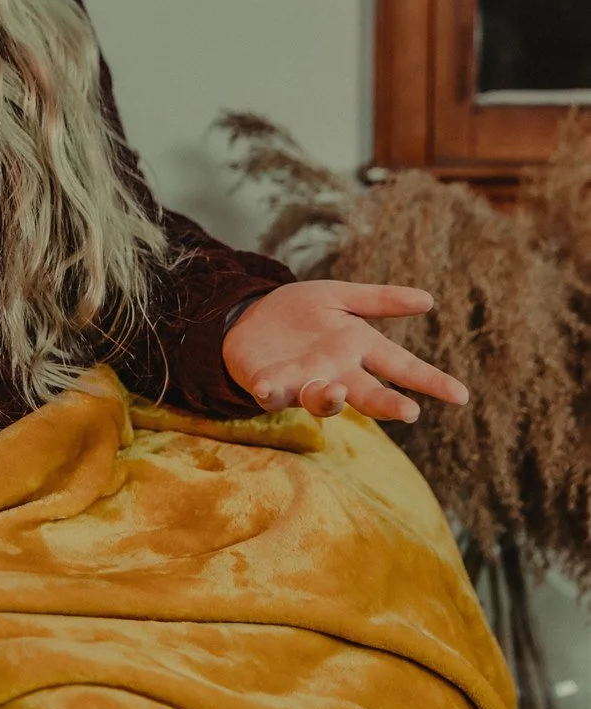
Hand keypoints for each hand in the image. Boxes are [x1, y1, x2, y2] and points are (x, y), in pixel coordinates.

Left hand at [222, 281, 470, 423]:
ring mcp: (302, 382)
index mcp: (357, 349)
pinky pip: (271, 393)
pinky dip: (270, 392)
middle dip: (387, 404)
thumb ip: (380, 301)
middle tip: (409, 412)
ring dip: (330, 399)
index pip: (400, 366)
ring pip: (322, 399)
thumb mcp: (340, 297)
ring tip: (337, 392)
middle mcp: (336, 372)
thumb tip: (429, 299)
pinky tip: (268, 387)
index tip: (461, 395)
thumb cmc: (301, 312)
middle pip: (368, 393)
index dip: (430, 380)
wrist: (248, 317)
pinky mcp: (269, 385)